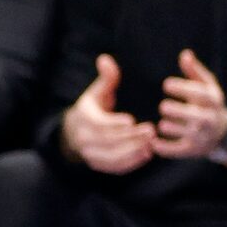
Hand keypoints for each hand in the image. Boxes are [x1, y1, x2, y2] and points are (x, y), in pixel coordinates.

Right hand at [61, 52, 154, 173]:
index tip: (132, 120)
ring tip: (151, 143)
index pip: (98, 124)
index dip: (114, 124)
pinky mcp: (99, 164)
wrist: (75, 133)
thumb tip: (105, 59)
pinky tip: (147, 154)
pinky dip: (131, 163)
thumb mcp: (97, 92)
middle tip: (151, 131)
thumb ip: (106, 78)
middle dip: (130, 137)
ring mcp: (90, 153)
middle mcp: (83, 138)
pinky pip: (115, 167)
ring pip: (111, 156)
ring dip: (133, 151)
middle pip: (107, 141)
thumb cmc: (93, 109)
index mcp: (83, 118)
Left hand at [155, 47, 226, 160]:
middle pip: (196, 116)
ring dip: (171, 128)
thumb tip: (185, 54)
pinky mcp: (193, 150)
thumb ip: (194, 71)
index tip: (166, 84)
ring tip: (163, 124)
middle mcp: (210, 119)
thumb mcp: (206, 86)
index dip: (184, 88)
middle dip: (178, 111)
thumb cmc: (207, 104)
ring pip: (187, 134)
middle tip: (164, 106)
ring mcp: (202, 136)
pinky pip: (178, 151)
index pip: (201, 94)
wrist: (221, 133)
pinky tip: (153, 141)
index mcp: (213, 101)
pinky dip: (164, 148)